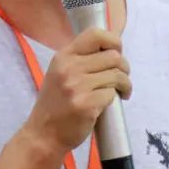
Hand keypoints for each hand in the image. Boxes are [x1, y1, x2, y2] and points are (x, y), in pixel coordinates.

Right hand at [26, 27, 131, 152]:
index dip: (113, 41)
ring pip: (116, 76)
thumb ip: (81, 59)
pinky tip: (108, 105)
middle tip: (122, 78)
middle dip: (124, 68)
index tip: (117, 53)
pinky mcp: (86, 105)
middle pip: (113, 56)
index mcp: (63, 56)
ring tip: (121, 92)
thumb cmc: (55, 104)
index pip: (95, 34)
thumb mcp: (60, 73)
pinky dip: (114, 99)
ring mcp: (77, 86)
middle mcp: (69, 67)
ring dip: (125, 85)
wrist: (43, 134)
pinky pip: (111, 94)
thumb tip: (112, 49)